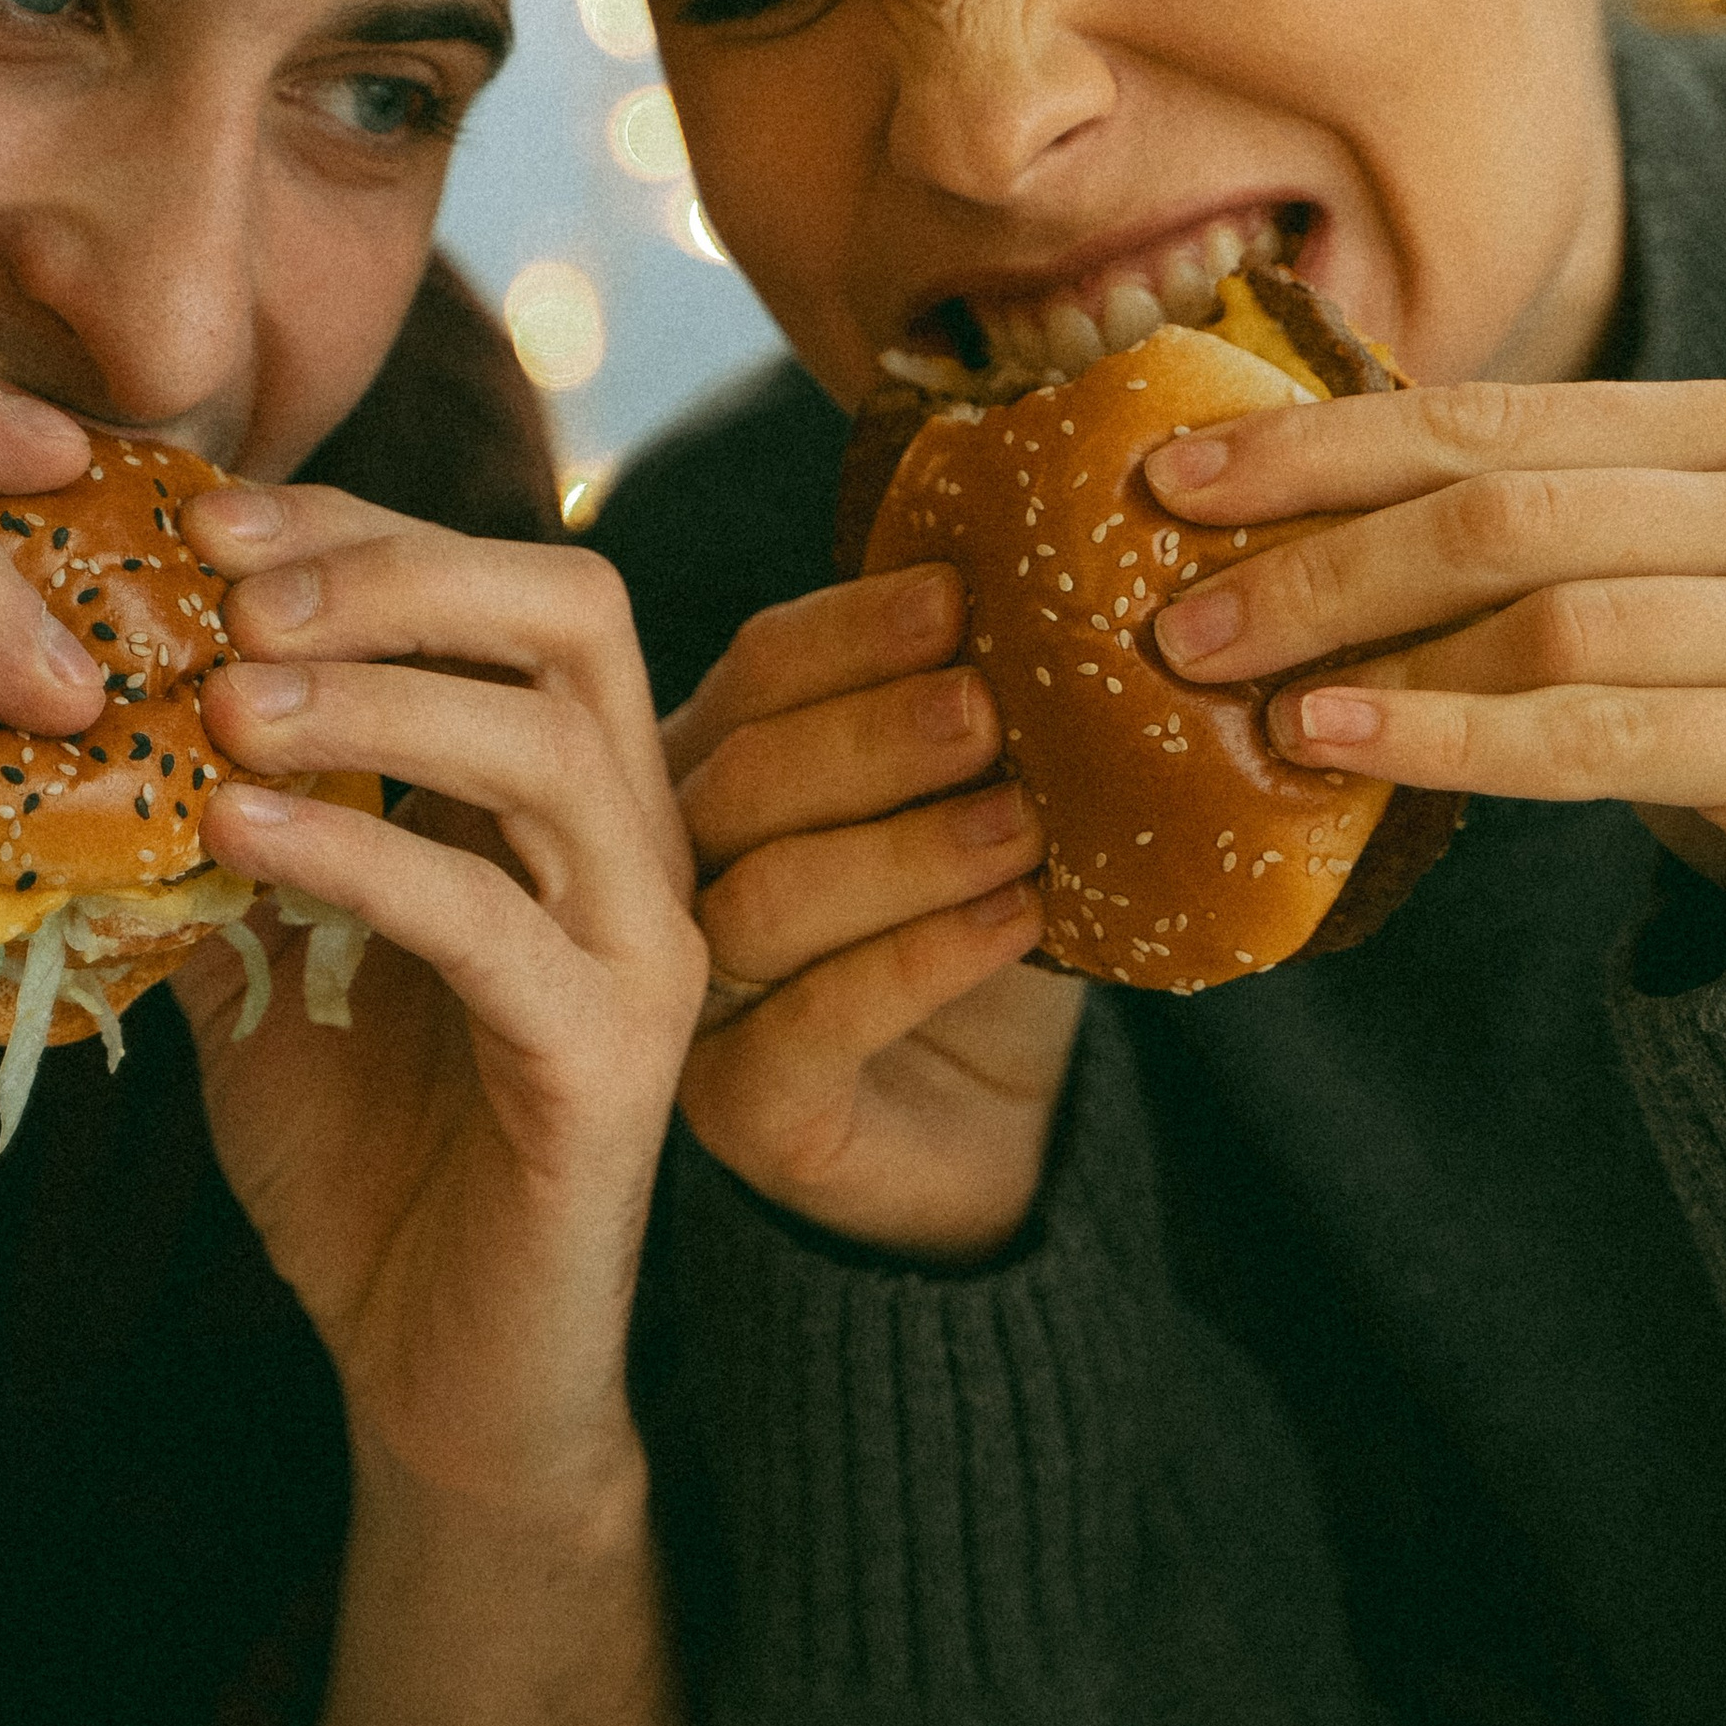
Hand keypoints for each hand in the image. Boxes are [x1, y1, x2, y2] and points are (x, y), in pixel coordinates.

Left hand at [166, 485, 708, 1518]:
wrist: (437, 1372)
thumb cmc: (363, 1157)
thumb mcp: (266, 951)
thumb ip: (223, 824)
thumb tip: (92, 698)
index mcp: (565, 796)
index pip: (505, 588)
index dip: (363, 530)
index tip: (209, 521)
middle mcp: (635, 847)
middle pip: (578, 613)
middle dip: (398, 567)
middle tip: (232, 587)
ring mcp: (641, 953)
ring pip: (551, 748)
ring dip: (374, 697)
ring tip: (223, 702)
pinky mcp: (609, 1064)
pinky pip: (496, 921)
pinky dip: (366, 853)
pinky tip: (238, 831)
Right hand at [665, 565, 1081, 1258]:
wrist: (992, 1130)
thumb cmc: (973, 936)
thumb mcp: (982, 802)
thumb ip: (975, 716)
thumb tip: (1046, 595)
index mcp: (718, 772)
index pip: (757, 676)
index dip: (851, 630)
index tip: (960, 596)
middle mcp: (678, 879)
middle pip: (742, 779)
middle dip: (873, 734)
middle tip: (989, 710)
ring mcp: (696, 1001)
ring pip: (764, 900)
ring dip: (904, 850)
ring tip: (1023, 825)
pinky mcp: (745, 1112)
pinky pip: (809, 1028)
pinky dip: (917, 961)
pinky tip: (1014, 920)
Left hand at [1147, 372, 1725, 946]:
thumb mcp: (1664, 580)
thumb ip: (1536, 528)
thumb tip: (1283, 511)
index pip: (1497, 418)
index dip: (1324, 444)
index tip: (1177, 479)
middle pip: (1506, 512)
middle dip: (1318, 559)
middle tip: (1177, 618)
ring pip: (1546, 619)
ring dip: (1368, 651)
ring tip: (1240, 690)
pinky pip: (1597, 734)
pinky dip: (1450, 738)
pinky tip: (1339, 742)